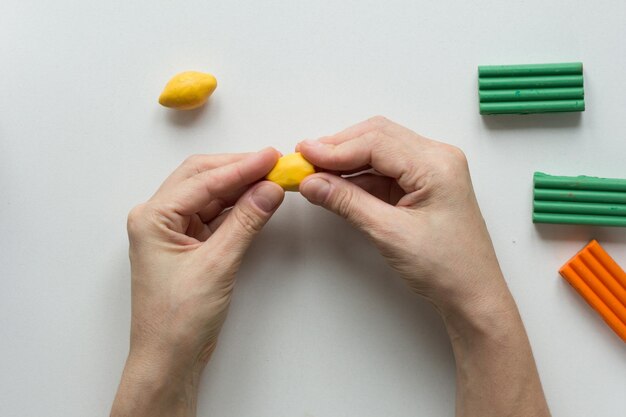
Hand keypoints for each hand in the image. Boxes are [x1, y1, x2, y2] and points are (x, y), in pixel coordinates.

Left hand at [111, 148, 283, 416]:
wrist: (169, 359)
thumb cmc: (178, 319)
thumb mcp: (217, 265)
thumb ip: (245, 222)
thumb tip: (269, 189)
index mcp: (153, 217)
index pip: (203, 180)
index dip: (241, 166)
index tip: (272, 157)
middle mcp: (158, 218)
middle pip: (202, 178)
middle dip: (238, 169)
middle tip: (274, 163)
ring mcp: (172, 230)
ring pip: (209, 194)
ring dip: (239, 186)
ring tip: (271, 178)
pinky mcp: (187, 244)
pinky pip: (213, 214)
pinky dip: (235, 206)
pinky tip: (256, 200)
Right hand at [297, 117, 549, 416]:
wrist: (473, 296)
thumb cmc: (446, 269)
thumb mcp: (389, 233)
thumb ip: (347, 202)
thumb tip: (312, 182)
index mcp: (436, 164)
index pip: (376, 142)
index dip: (334, 148)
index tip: (303, 156)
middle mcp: (437, 157)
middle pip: (377, 137)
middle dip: (338, 148)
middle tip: (304, 160)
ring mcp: (432, 169)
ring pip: (379, 150)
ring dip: (346, 160)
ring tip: (315, 172)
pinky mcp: (424, 184)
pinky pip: (385, 170)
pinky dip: (359, 175)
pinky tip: (337, 184)